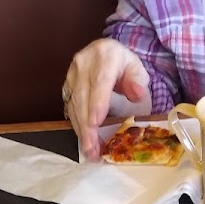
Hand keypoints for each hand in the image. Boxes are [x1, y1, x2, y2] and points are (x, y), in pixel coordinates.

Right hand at [64, 39, 151, 160]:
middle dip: (86, 126)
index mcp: (104, 55)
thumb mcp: (137, 67)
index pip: (99, 82)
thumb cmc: (124, 64)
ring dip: (81, 130)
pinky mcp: (66, 85)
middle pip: (82, 97)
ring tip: (90, 151)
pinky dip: (77, 126)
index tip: (95, 123)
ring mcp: (71, 74)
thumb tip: (137, 95)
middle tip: (92, 149)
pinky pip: (70, 108)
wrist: (105, 53)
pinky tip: (84, 141)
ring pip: (74, 105)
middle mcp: (83, 63)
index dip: (96, 103)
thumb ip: (138, 79)